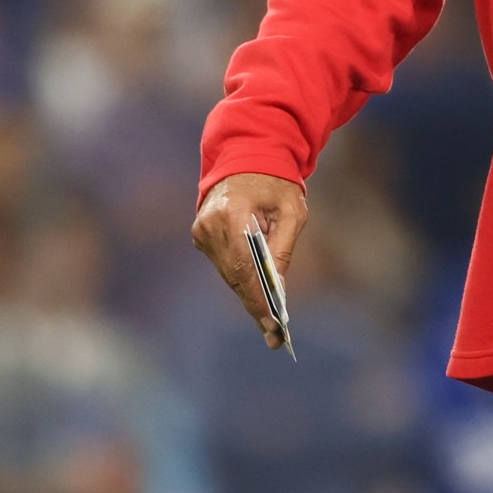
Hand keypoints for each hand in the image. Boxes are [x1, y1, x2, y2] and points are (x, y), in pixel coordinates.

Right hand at [190, 172, 307, 348]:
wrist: (245, 156)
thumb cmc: (274, 182)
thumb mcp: (291, 210)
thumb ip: (283, 247)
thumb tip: (278, 287)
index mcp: (233, 213)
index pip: (244, 266)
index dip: (259, 298)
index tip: (273, 325)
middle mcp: (211, 224)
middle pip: (234, 276)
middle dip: (256, 306)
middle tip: (274, 337)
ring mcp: (202, 230)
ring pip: (228, 274)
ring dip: (248, 296)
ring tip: (269, 326)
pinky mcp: (200, 235)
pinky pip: (223, 265)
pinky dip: (240, 281)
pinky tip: (257, 300)